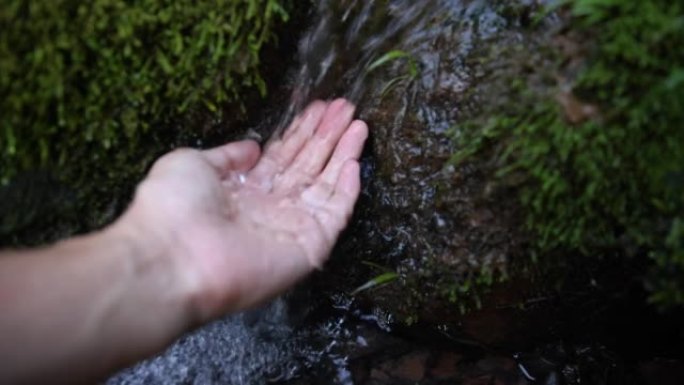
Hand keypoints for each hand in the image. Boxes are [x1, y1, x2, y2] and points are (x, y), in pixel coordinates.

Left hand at [120, 99, 367, 319]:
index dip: (301, 132)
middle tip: (346, 107)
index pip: (283, 156)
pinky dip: (346, 190)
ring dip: (343, 154)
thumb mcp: (192, 164)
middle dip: (327, 135)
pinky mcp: (308, 246)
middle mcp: (271, 207)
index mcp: (245, 190)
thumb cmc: (172, 208)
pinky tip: (354, 162)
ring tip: (359, 124)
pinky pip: (333, 214)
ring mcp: (292, 227)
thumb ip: (227, 156)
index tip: (319, 107)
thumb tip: (253, 147)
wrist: (173, 258)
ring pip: (325, 185)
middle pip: (308, 166)